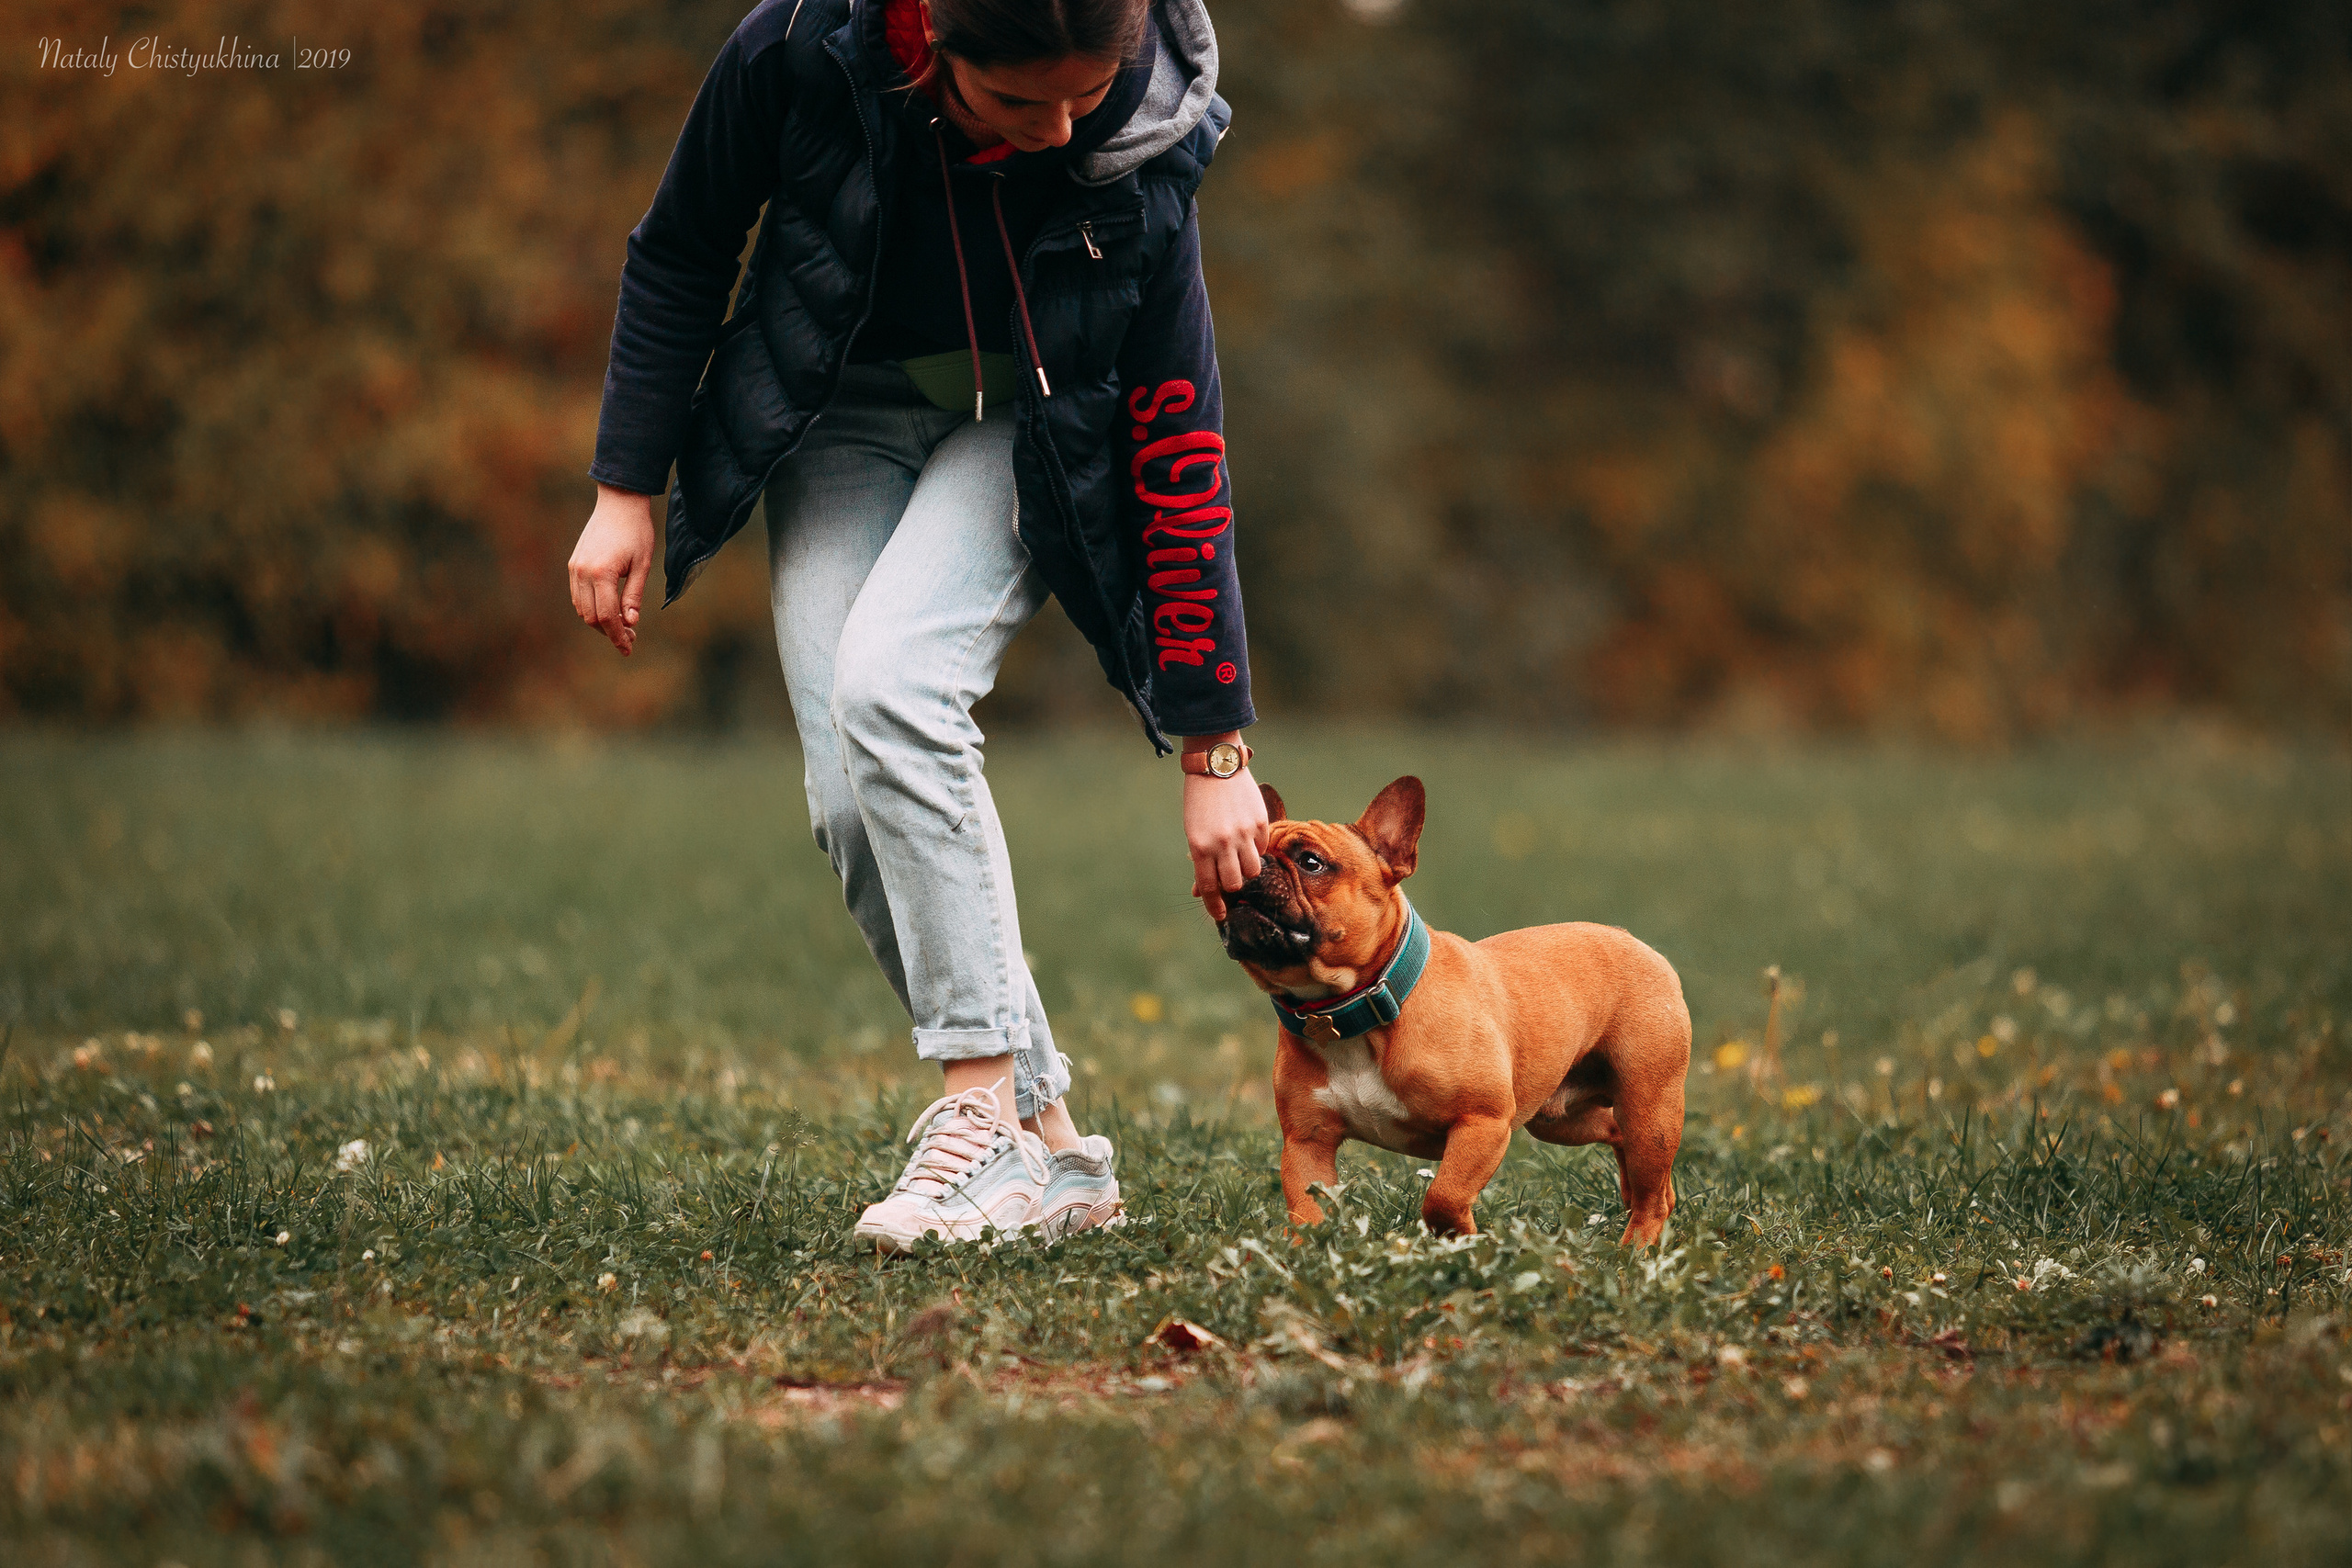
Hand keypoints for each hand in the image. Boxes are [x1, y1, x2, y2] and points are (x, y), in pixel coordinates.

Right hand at [567, 484, 655, 655]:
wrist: (619, 503)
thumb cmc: (636, 532)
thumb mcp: (642, 565)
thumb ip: (634, 596)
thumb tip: (630, 623)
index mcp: (601, 573)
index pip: (606, 616)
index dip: (617, 635)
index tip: (629, 648)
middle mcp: (582, 572)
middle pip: (591, 616)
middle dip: (610, 631)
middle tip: (631, 637)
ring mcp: (574, 568)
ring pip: (582, 608)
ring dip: (600, 621)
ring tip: (623, 625)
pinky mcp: (573, 564)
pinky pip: (578, 596)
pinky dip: (591, 607)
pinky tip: (610, 609)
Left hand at [1182, 735, 1267, 921]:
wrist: (1216, 765)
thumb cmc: (1200, 801)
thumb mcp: (1193, 831)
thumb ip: (1200, 860)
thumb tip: (1199, 891)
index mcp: (1199, 846)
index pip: (1208, 887)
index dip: (1214, 906)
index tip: (1220, 916)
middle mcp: (1221, 843)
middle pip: (1233, 883)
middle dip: (1233, 887)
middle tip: (1232, 880)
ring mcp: (1242, 833)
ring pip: (1252, 870)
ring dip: (1247, 869)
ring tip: (1241, 857)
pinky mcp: (1259, 823)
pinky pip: (1262, 848)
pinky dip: (1256, 849)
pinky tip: (1248, 837)